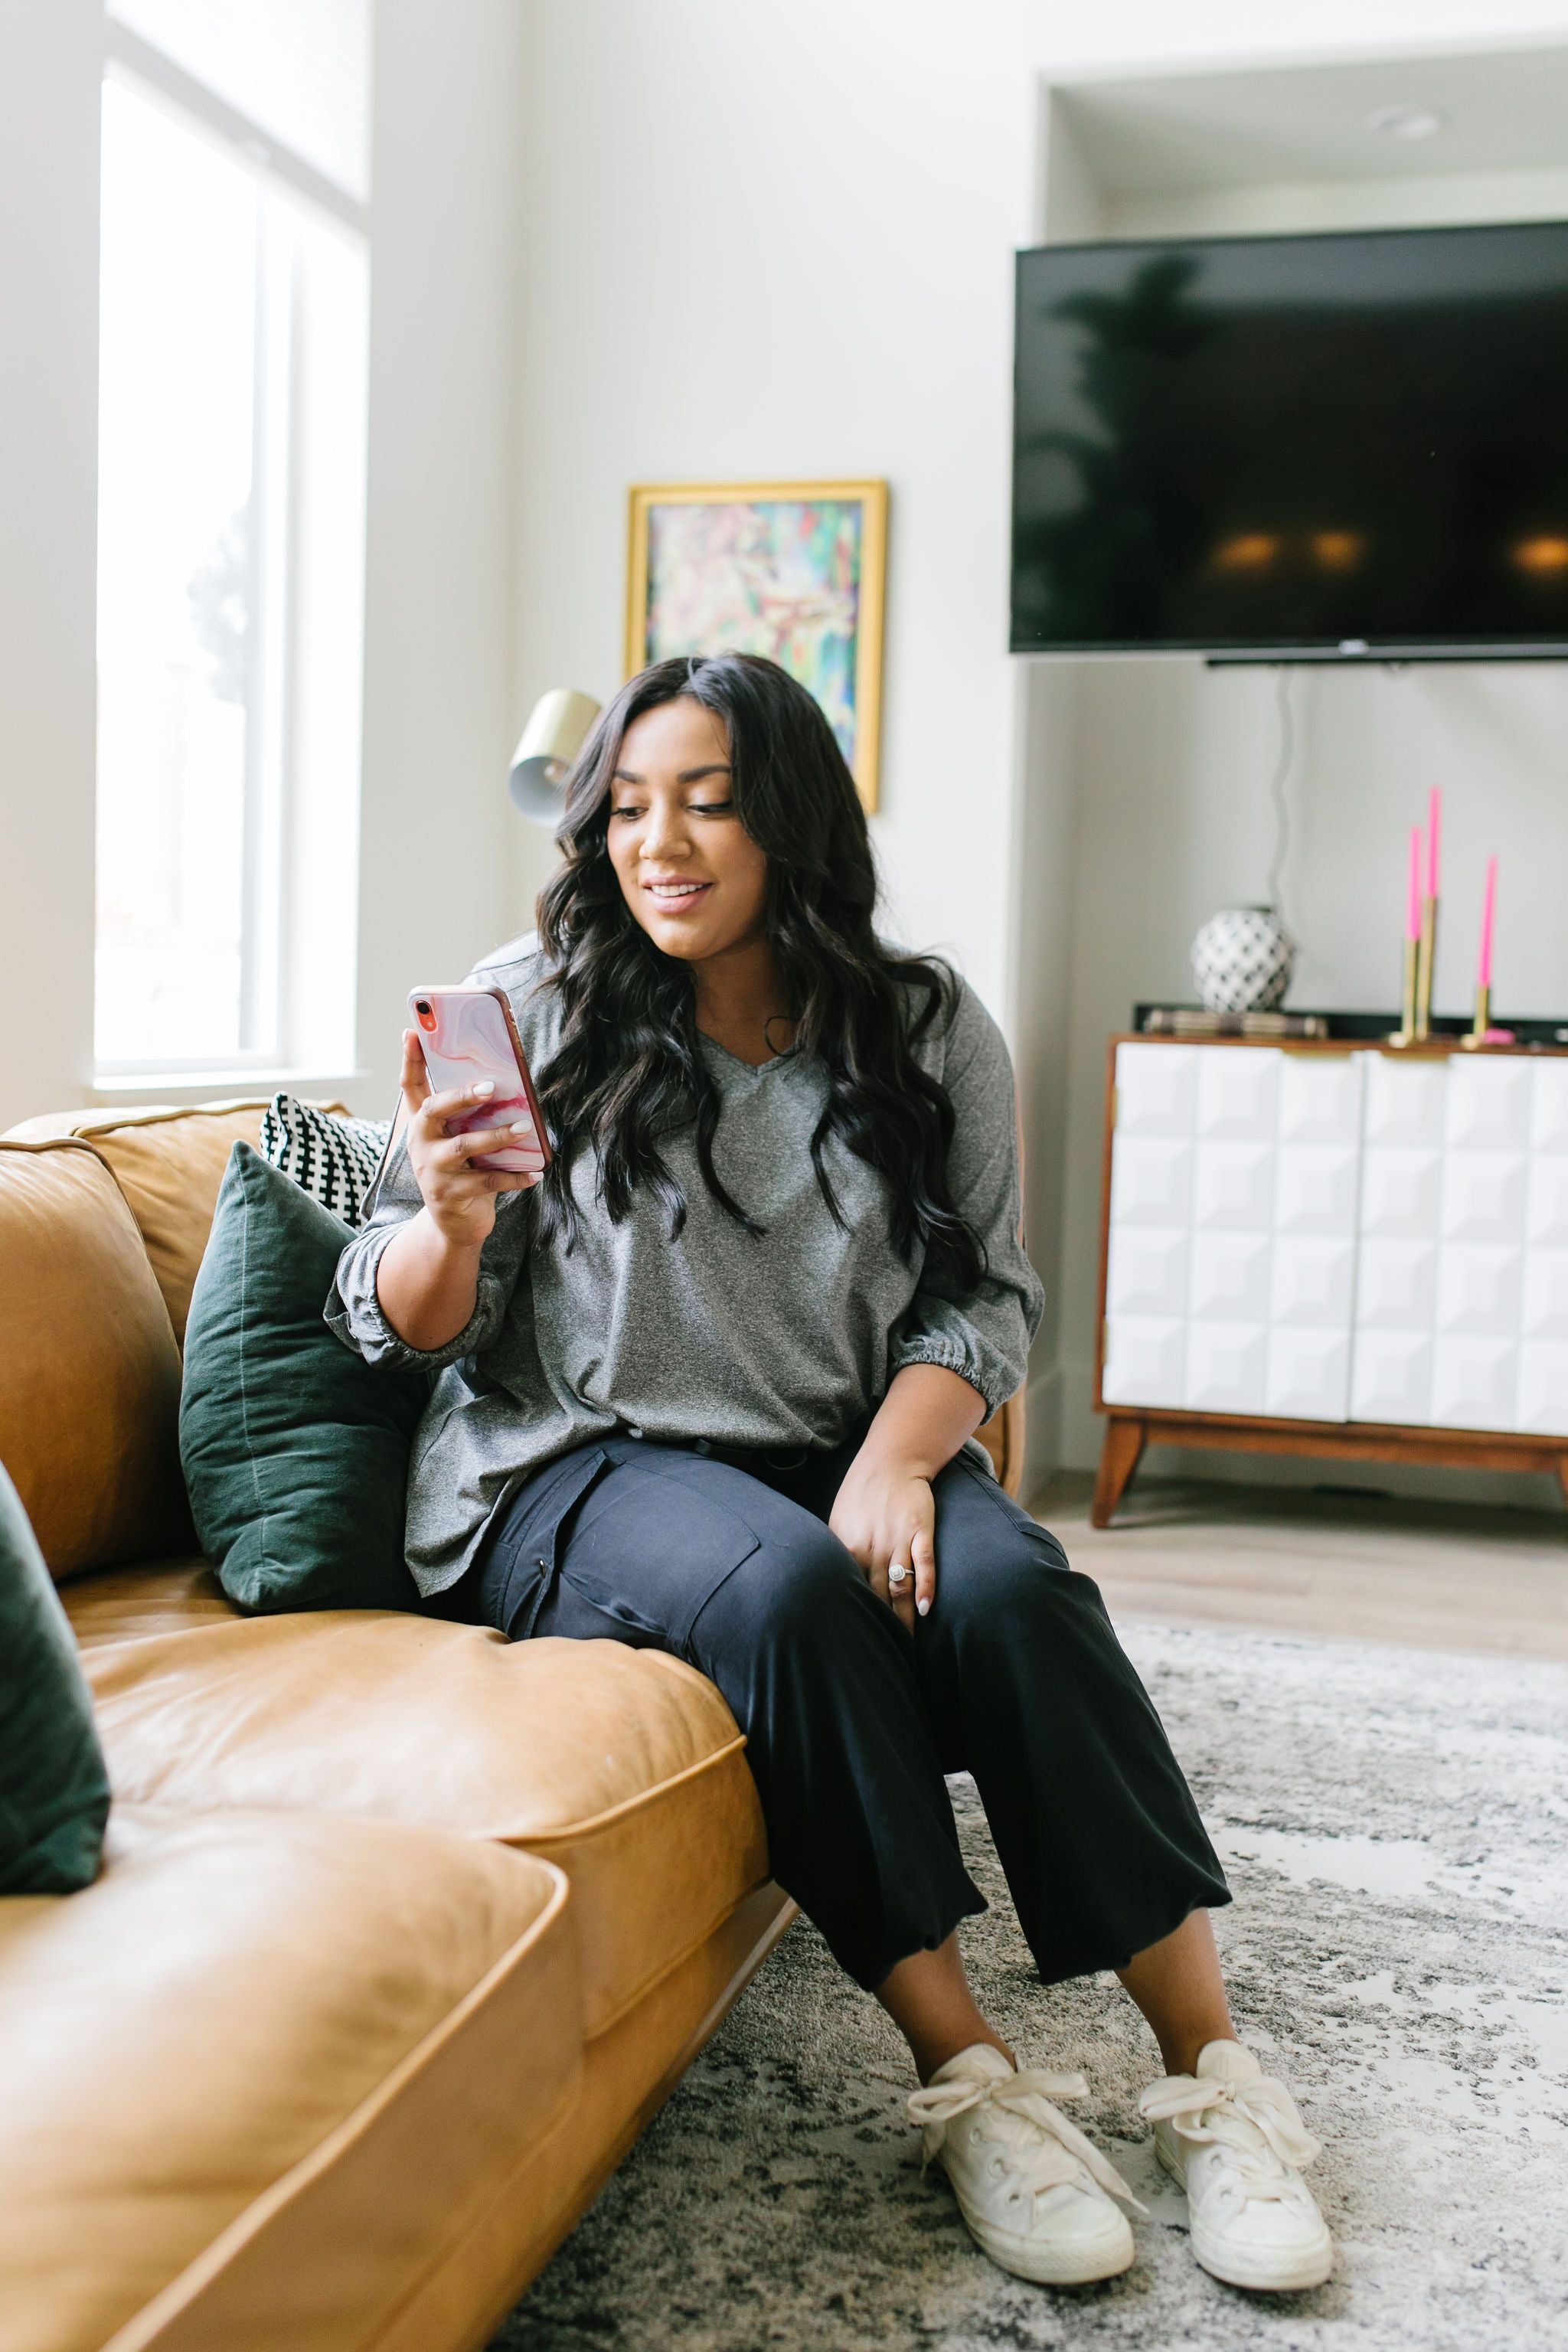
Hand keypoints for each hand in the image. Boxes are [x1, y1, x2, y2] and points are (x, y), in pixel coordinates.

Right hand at [399, 1029, 543, 1249]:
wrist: (453, 1223)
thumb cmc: (463, 1169)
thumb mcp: (459, 1138)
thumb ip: (470, 1115)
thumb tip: (506, 1080)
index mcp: (422, 1123)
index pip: (411, 1086)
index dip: (409, 1059)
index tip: (412, 1031)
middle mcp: (421, 1142)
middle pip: (435, 1110)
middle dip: (461, 1095)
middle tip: (490, 1086)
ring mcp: (433, 1170)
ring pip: (465, 1146)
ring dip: (498, 1136)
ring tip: (525, 1128)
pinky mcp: (450, 1195)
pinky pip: (487, 1182)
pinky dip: (515, 1177)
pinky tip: (536, 1173)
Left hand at [828, 1441, 935, 1632]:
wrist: (891, 1460)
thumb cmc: (861, 1494)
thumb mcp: (837, 1522)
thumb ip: (836, 1552)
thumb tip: (823, 1582)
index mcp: (849, 1547)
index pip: (848, 1591)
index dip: (851, 1617)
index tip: (851, 1644)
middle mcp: (873, 1547)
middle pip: (875, 1595)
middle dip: (879, 1627)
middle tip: (883, 1655)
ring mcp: (899, 1539)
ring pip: (900, 1584)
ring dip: (902, 1616)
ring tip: (905, 1646)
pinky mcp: (921, 1530)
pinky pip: (925, 1561)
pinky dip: (926, 1586)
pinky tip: (925, 1609)